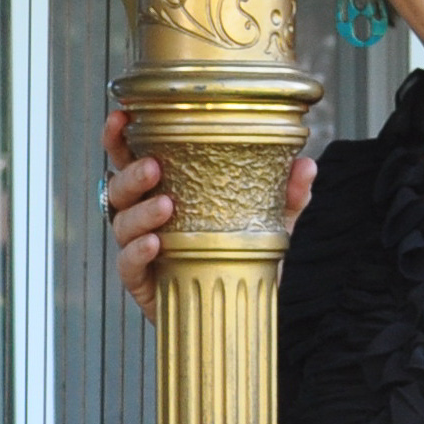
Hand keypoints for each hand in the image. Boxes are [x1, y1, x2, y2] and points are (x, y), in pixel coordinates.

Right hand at [103, 107, 316, 324]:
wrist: (240, 308)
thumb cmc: (241, 257)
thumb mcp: (268, 222)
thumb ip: (285, 195)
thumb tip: (306, 166)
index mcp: (162, 190)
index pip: (130, 157)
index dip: (119, 136)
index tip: (122, 115)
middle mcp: (143, 217)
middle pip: (117, 188)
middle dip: (131, 174)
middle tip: (154, 166)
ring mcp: (138, 250)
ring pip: (121, 224)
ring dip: (140, 211)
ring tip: (165, 205)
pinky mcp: (141, 283)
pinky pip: (127, 265)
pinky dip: (138, 252)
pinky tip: (156, 243)